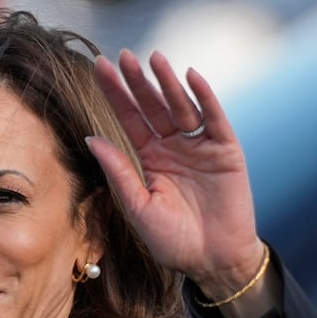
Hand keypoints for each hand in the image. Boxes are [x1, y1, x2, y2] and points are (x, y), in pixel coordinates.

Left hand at [86, 49, 265, 297]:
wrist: (213, 260)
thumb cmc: (173, 241)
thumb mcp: (138, 207)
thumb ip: (118, 172)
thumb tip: (90, 138)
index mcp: (151, 160)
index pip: (130, 119)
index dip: (116, 94)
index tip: (99, 67)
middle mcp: (174, 147)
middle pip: (153, 107)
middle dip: (138, 82)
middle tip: (122, 56)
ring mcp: (200, 146)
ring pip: (181, 106)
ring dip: (167, 82)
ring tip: (153, 59)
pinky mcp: (226, 150)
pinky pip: (214, 118)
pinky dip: (204, 96)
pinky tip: (190, 77)